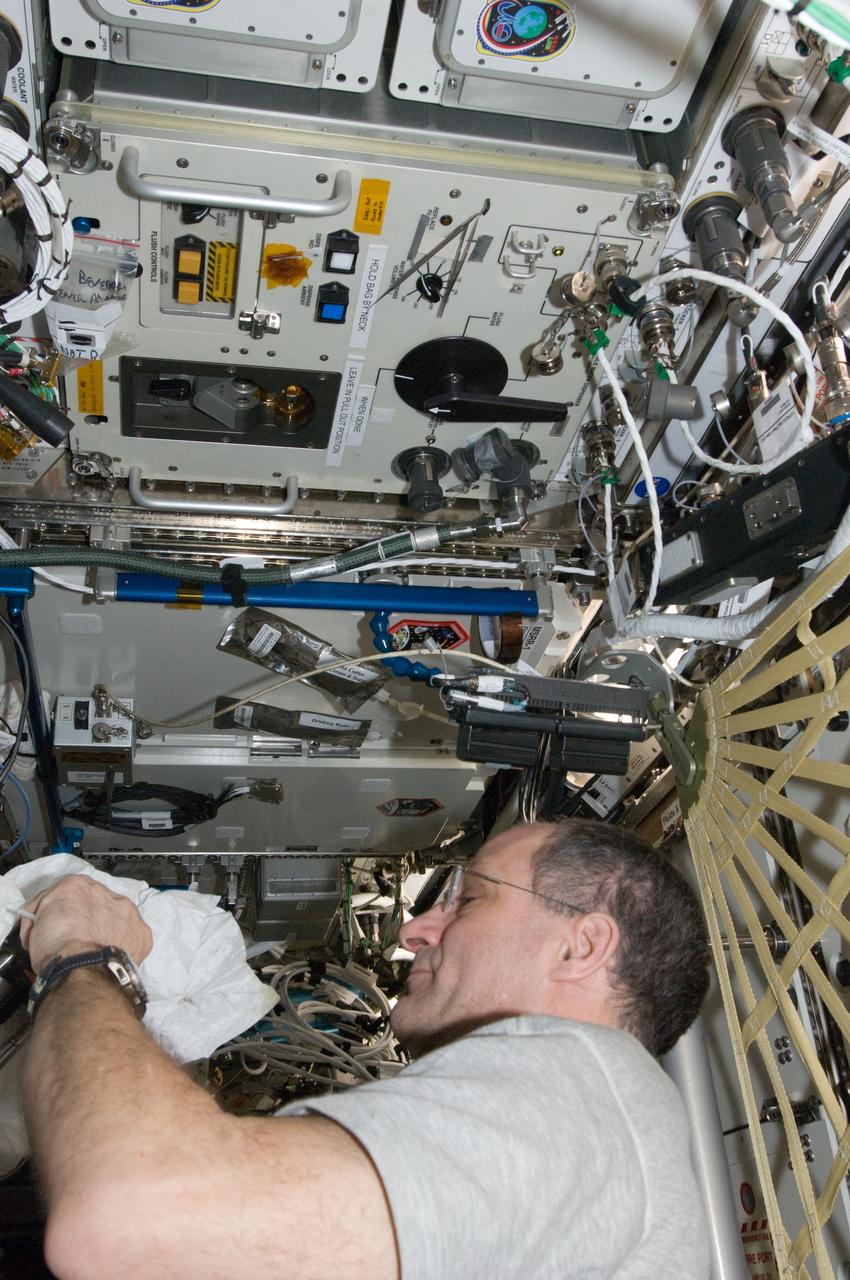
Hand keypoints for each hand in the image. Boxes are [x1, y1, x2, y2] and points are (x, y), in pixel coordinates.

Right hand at [19, 876, 152, 973]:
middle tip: (77, 939)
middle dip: (87, 919)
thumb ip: (44, 915)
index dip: (61, 913)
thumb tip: (46, 921)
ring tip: (95, 949)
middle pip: (94, 904)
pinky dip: (123, 944)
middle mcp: (104, 892)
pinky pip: (132, 936)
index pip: (67, 894)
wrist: (82, 970)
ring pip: (116, 917)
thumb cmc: (56, 949)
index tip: (59, 926)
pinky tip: (111, 955)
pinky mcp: (141, 932)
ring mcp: (126, 911)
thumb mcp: (34, 926)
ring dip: (108, 929)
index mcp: (75, 886)